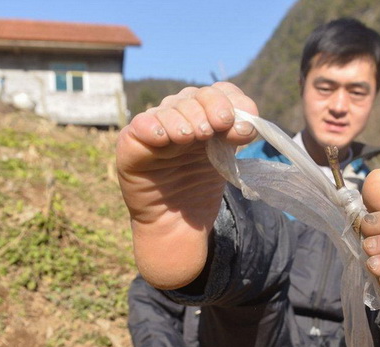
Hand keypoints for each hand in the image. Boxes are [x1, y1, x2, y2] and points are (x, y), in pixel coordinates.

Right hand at [116, 82, 257, 288]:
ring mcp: (157, 125)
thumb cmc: (199, 188)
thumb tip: (247, 124)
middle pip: (197, 96)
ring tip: (188, 138)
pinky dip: (155, 127)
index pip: (221, 92)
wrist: (176, 221)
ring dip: (184, 120)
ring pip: (170, 107)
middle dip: (210, 110)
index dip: (232, 101)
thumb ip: (236, 138)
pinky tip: (163, 140)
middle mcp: (182, 115)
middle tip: (211, 132)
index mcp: (207, 116)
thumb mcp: (225, 161)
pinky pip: (142, 123)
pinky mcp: (133, 140)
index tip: (241, 128)